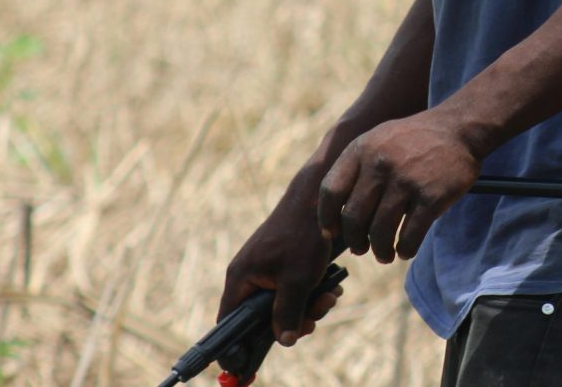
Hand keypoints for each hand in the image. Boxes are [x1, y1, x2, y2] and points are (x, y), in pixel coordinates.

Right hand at [219, 181, 341, 346]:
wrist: (319, 198)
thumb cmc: (304, 236)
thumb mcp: (298, 281)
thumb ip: (288, 313)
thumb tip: (284, 341)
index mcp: (241, 279)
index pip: (230, 322)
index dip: (238, 345)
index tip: (247, 364)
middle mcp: (249, 275)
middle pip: (262, 318)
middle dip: (292, 322)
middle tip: (313, 321)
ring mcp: (266, 269)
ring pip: (283, 305)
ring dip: (308, 307)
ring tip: (329, 297)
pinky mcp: (283, 264)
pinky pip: (293, 290)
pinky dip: (312, 293)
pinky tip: (331, 288)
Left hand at [317, 109, 481, 262]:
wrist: (459, 128)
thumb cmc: (415, 139)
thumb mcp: (378, 139)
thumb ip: (354, 167)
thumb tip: (330, 209)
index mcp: (362, 149)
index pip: (330, 191)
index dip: (327, 218)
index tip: (332, 232)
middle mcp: (380, 164)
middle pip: (354, 217)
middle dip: (355, 241)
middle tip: (361, 249)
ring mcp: (406, 180)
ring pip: (381, 231)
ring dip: (380, 250)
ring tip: (384, 255)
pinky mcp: (432, 196)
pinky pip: (410, 235)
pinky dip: (405, 249)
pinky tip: (406, 250)